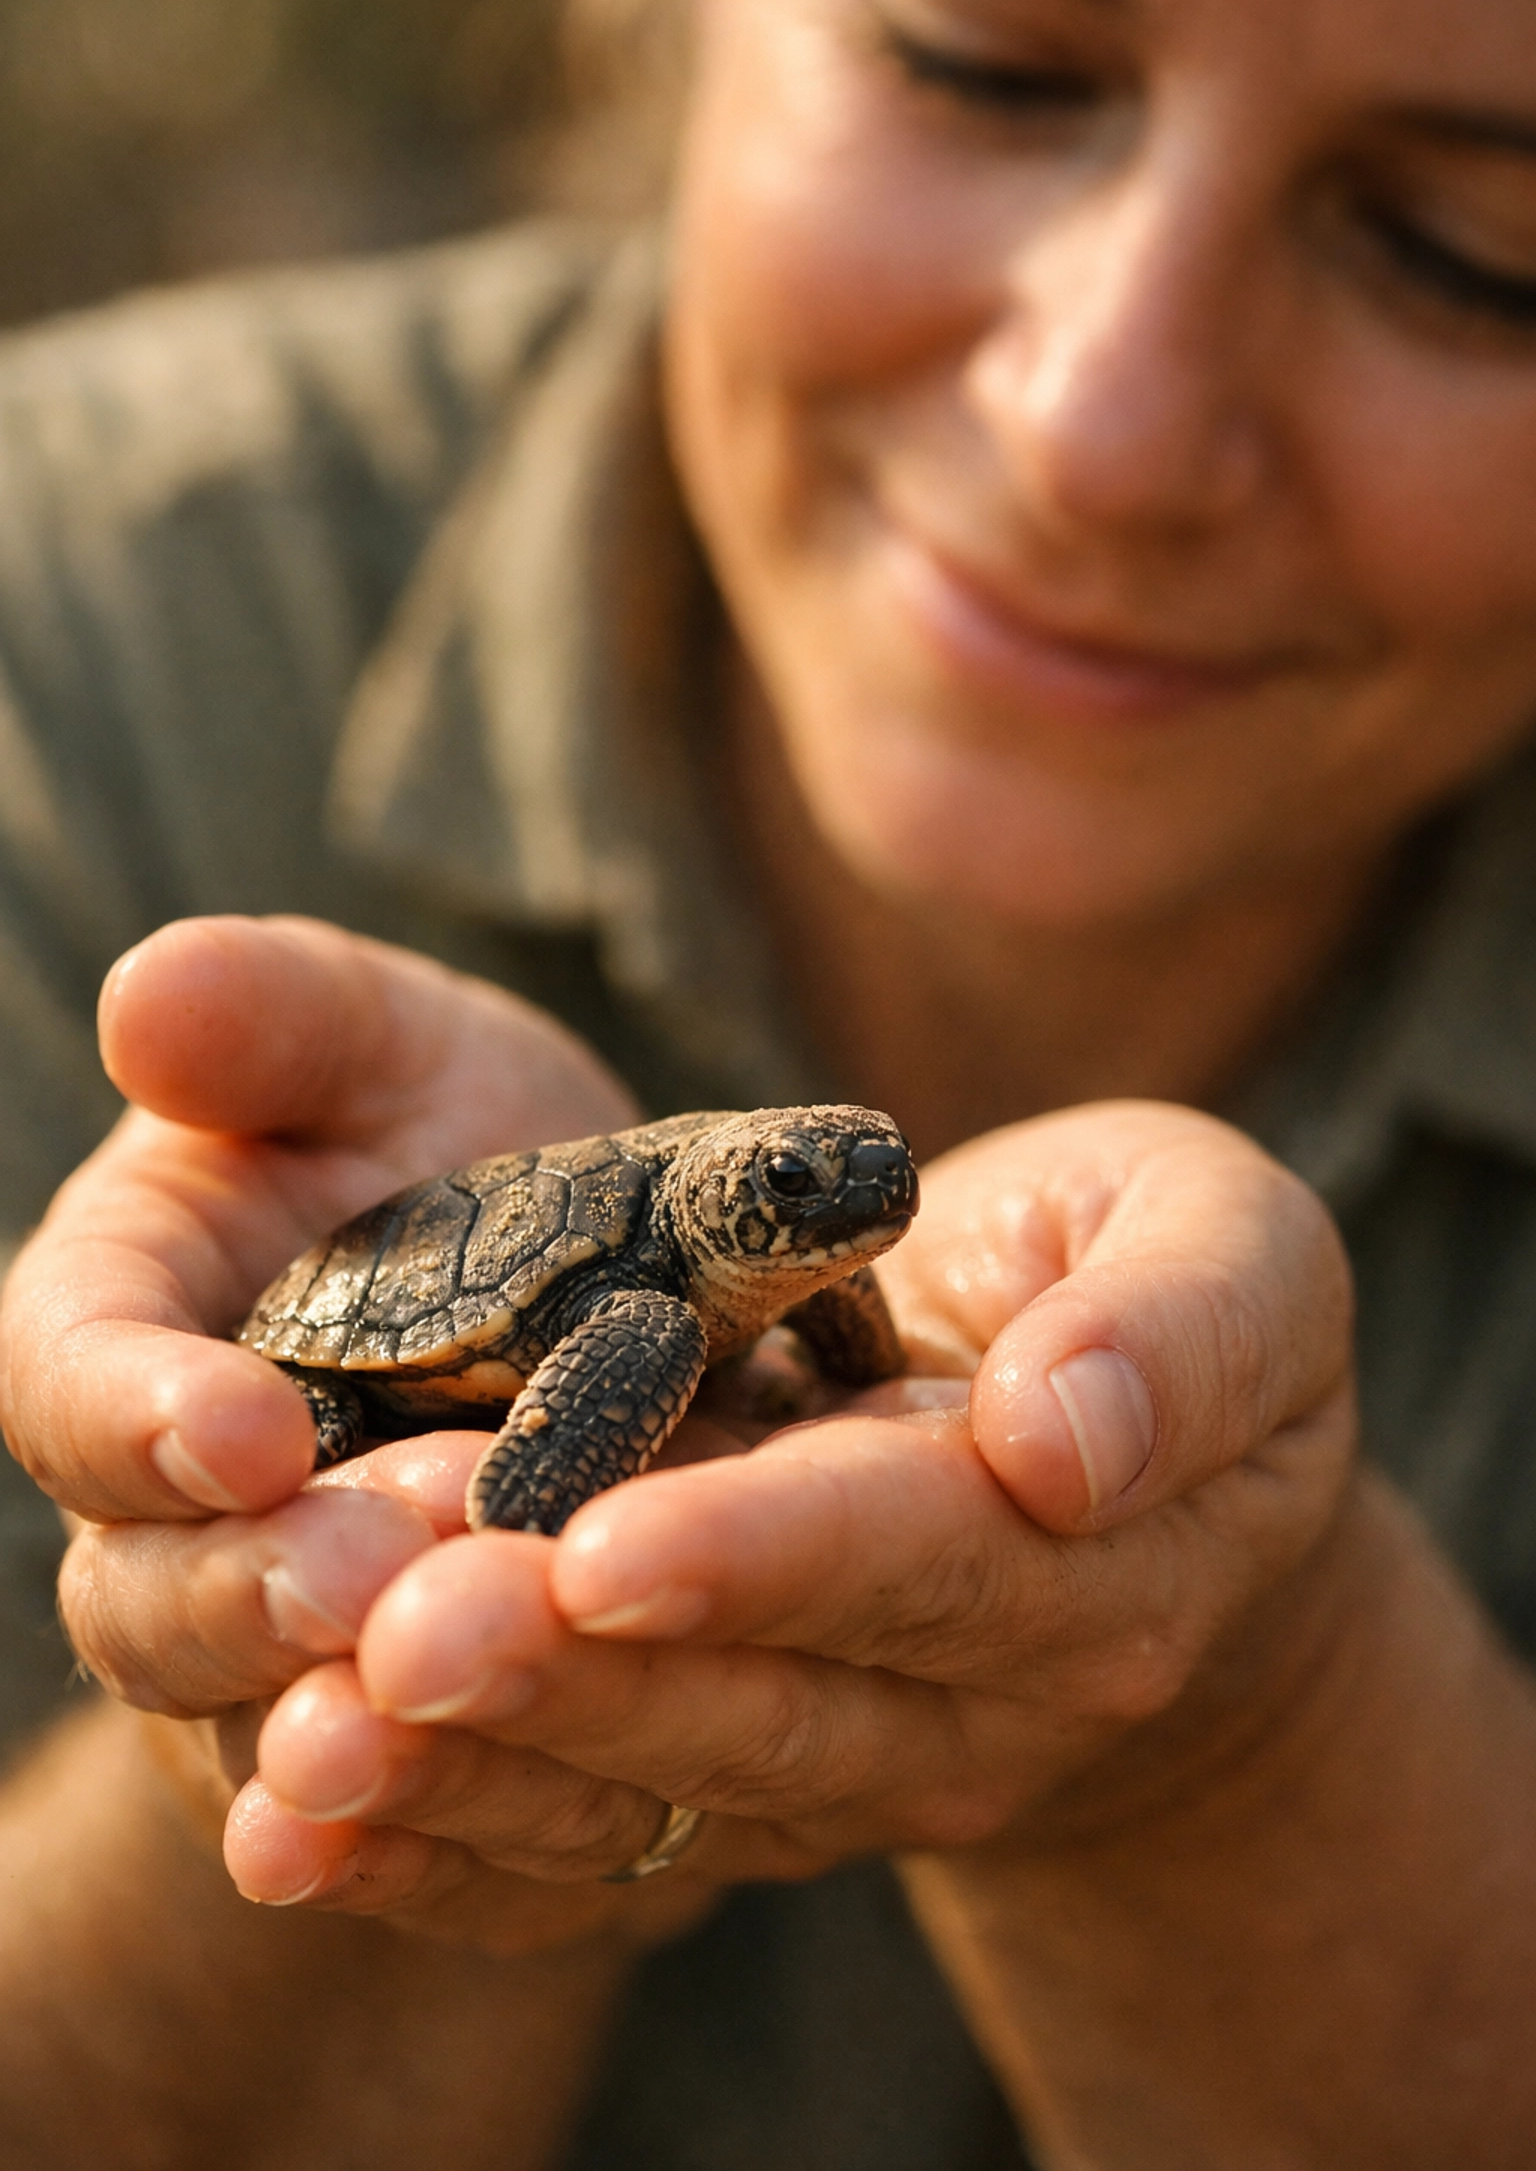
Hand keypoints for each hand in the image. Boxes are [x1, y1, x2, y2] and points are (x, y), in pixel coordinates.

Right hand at [0, 915, 722, 1953]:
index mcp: (125, 1329)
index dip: (138, 1422)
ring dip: (363, 1718)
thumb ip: (278, 1022)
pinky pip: (396, 1821)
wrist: (588, 1295)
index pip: (64, 1387)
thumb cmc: (447, 1143)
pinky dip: (454, 1829)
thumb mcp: (383, 1048)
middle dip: (265, 1587)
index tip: (253, 1430)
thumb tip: (153, 995)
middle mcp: (167, 1515)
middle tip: (401, 1559)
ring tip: (478, 1670)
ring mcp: (267, 1646)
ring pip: (264, 1727)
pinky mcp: (390, 1740)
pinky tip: (556, 1810)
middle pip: (152, 1596)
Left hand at [233, 1102, 1358, 1932]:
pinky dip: (451, 1847)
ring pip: (658, 1795)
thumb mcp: (1232, 1252)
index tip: (599, 1545)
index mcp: (1092, 1557)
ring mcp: (852, 1767)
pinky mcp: (749, 1790)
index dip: (766, 1556)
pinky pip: (601, 1848)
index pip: (919, 1557)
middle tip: (386, 1644)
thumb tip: (1066, 1444)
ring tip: (306, 1746)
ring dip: (480, 1779)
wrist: (1123, 1478)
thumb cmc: (1158, 1303)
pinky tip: (302, 1828)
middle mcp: (970, 1699)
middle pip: (759, 1704)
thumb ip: (1182, 1326)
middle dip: (571, 1680)